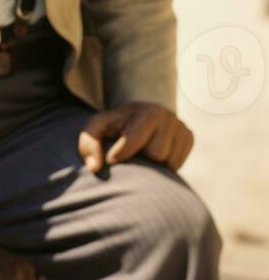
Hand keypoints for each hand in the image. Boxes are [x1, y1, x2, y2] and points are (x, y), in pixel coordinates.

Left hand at [78, 102, 193, 173]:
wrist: (140, 113)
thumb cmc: (116, 125)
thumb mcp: (98, 127)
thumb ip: (88, 143)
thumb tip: (94, 167)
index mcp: (147, 112)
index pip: (135, 140)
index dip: (121, 153)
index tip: (113, 159)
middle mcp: (168, 117)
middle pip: (157, 154)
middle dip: (142, 156)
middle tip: (134, 151)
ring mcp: (181, 126)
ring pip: (169, 161)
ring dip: (154, 163)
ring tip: (144, 152)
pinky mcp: (189, 137)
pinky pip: (178, 164)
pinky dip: (165, 164)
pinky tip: (155, 154)